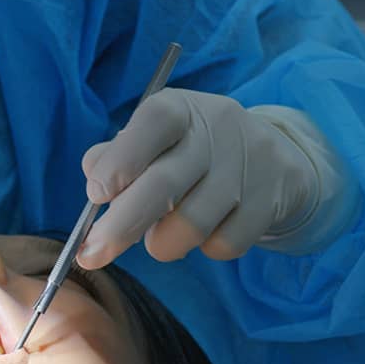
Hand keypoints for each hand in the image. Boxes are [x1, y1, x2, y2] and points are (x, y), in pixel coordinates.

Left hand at [77, 89, 324, 268]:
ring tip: (161, 237)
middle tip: (92, 255)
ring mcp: (249, 165)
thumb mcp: (152, 143)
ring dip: (163, 244)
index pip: (152, 123)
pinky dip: (205, 249)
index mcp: (179, 109)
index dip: (120, 161)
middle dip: (120, 228)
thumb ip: (116, 157)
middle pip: (163, 184)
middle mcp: (217, 129)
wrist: (272, 161)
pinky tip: (207, 232)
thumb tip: (93, 177)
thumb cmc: (189, 154)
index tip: (96, 196)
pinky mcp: (270, 200)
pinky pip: (224, 244)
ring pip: (191, 224)